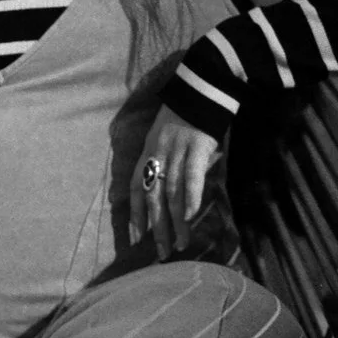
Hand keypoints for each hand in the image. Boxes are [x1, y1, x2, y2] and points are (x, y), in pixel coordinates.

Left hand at [131, 104, 221, 255]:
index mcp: (148, 151)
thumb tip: (174, 187)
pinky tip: (191, 218)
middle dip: (155, 227)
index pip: (134, 187)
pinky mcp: (197, 146)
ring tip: (178, 245)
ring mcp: (176, 150)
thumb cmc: (187, 113)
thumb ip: (168, 160)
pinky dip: (190, 198)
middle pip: (153, 196)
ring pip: (172, 192)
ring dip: (175, 222)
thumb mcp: (168, 136)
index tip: (136, 239)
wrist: (202, 84)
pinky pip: (191, 177)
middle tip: (159, 253)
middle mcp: (158, 153)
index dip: (135, 214)